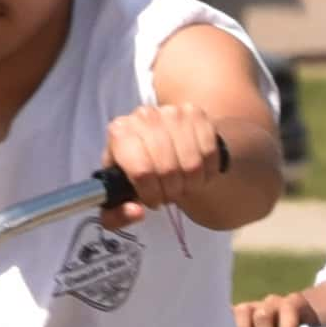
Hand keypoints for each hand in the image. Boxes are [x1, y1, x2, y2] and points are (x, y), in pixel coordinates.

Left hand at [103, 99, 236, 208]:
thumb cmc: (138, 171)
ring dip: (190, 184)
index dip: (150, 194)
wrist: (163, 144)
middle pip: (168, 169)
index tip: (153, 200)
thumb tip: (136, 212)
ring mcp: (171, 112)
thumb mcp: (121, 194)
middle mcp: (144, 116)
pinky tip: (197, 173)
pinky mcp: (195, 113)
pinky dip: (206, 172)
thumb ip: (116, 214)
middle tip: (169, 194)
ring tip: (182, 185)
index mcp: (119, 132)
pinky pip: (209, 153)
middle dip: (171, 191)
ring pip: (192, 164)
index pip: (141, 171)